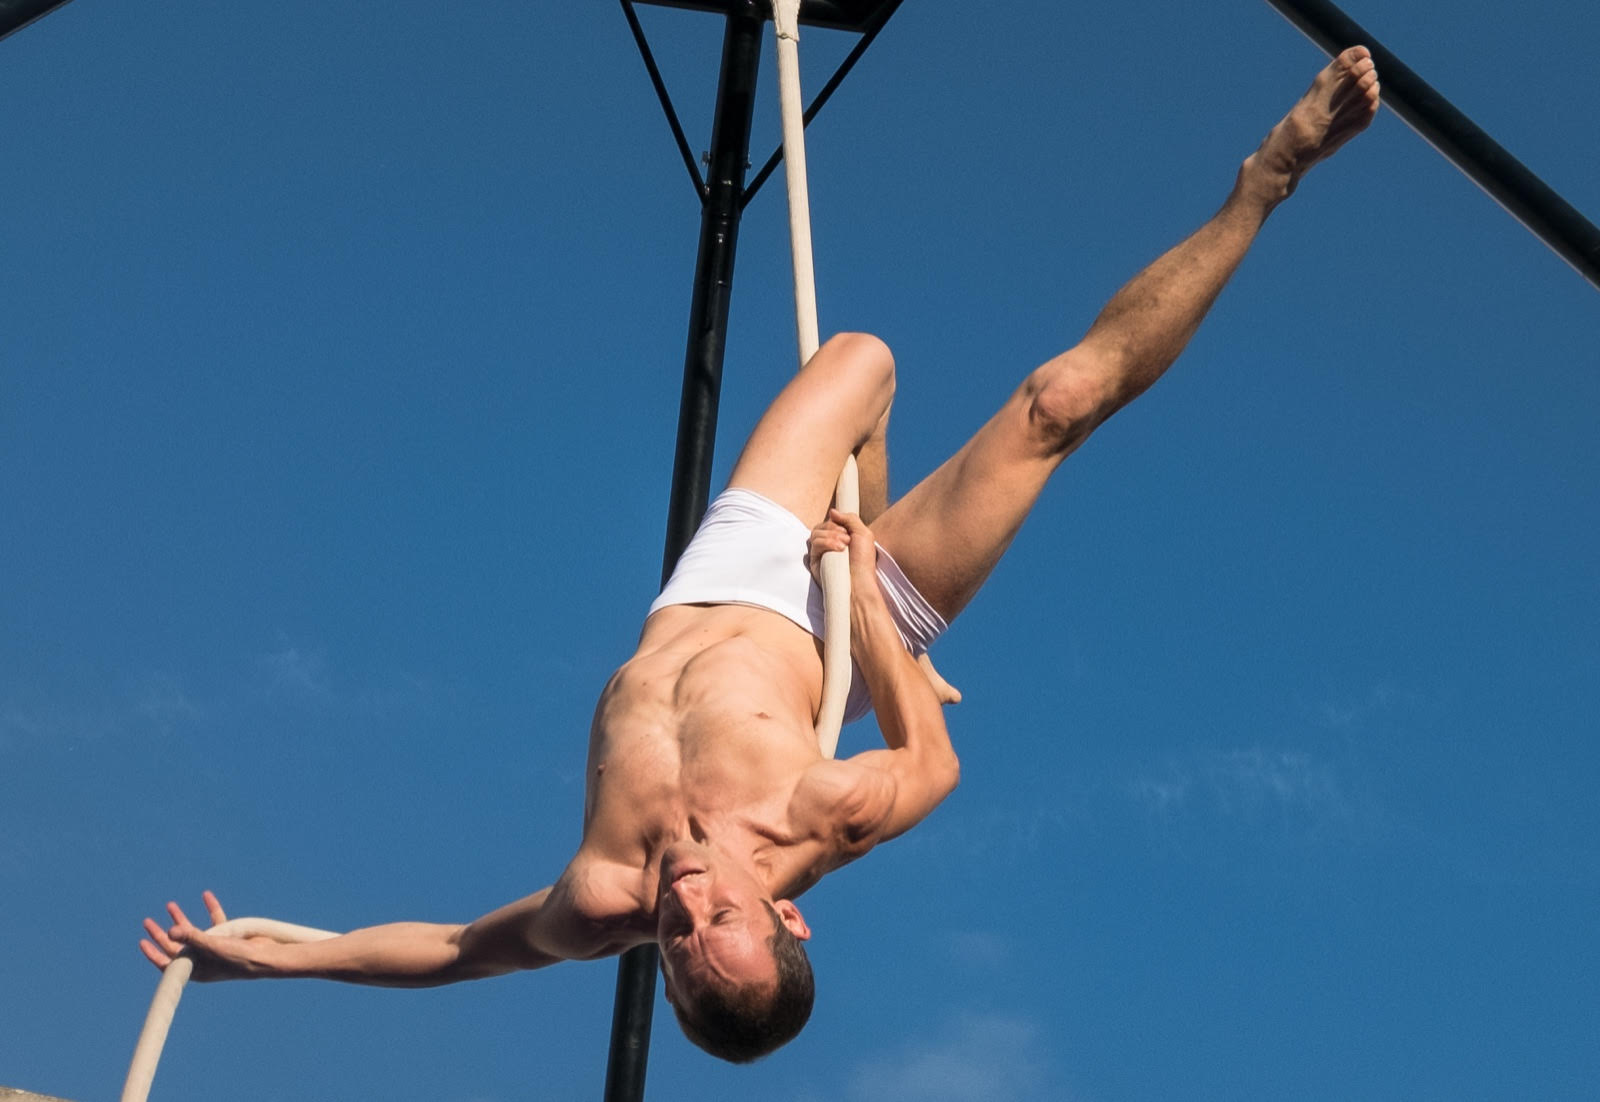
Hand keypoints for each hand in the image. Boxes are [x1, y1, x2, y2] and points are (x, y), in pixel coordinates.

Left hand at [139, 890, 268, 980]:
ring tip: (170, 905)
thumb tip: (170, 931)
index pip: (168, 962)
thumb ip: (191, 937)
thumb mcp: (211, 947)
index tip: (143, 941)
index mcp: (194, 969)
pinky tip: (206, 895)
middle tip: (147, 921)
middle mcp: (201, 960)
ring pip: (192, 932)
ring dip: (181, 919)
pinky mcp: (227, 937)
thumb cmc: (238, 958)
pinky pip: (215, 921)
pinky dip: (210, 908)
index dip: (154, 952)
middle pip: (176, 946)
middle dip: (162, 933)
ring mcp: (214, 948)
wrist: (266, 957)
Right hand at [807, 508, 879, 590]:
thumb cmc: (864, 560)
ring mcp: (820, 552)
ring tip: (844, 547)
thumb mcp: (863, 533)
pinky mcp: (814, 560)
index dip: (837, 522)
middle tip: (847, 540)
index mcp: (840, 536)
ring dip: (831, 536)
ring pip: (816, 533)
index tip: (848, 531)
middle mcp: (828, 543)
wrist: (859, 580)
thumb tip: (832, 511)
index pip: (831, 521)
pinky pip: (814, 543)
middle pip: (822, 525)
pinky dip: (826, 543)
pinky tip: (838, 550)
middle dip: (835, 529)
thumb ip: (849, 518)